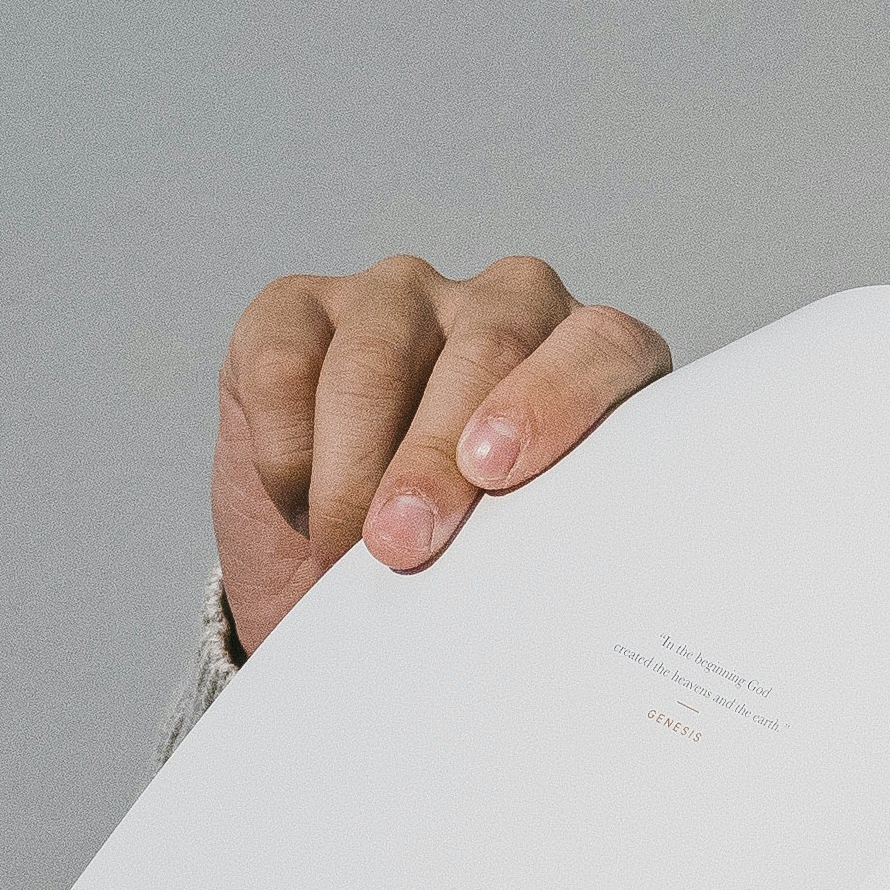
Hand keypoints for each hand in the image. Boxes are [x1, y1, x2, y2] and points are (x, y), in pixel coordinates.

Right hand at [212, 251, 669, 653]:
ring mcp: (398, 298)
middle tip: (402, 546)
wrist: (331, 583)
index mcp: (583, 361)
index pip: (603, 345)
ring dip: (351, 473)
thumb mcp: (517, 571)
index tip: (500, 475)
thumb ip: (547, 547)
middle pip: (487, 345)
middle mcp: (500, 308)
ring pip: (375, 357)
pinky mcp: (295, 309)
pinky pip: (285, 362)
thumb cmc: (452, 573)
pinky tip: (297, 502)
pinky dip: (286, 452)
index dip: (559, 397)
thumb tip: (537, 591)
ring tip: (341, 555)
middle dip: (435, 459)